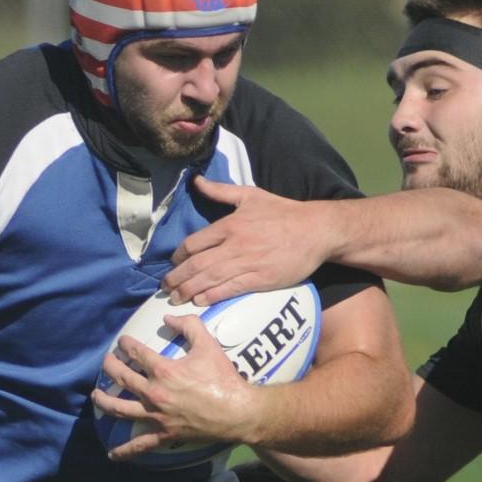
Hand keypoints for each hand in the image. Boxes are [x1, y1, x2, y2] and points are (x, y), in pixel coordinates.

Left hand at [92, 314, 259, 461]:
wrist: (237, 411)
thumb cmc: (223, 378)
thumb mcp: (208, 344)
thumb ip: (189, 325)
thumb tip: (168, 317)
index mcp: (163, 370)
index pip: (136, 353)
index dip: (126, 345)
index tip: (123, 342)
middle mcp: (154, 393)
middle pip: (121, 378)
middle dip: (110, 367)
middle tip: (106, 362)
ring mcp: (157, 416)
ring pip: (120, 409)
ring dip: (104, 402)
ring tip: (96, 396)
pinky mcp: (164, 434)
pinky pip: (141, 444)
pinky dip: (125, 451)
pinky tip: (113, 454)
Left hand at [163, 177, 331, 304]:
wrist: (316, 231)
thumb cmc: (284, 212)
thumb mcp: (251, 195)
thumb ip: (221, 191)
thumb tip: (197, 180)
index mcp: (230, 224)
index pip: (194, 243)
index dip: (178, 256)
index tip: (173, 264)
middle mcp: (235, 245)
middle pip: (196, 264)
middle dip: (177, 278)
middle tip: (165, 287)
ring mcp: (247, 263)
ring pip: (209, 279)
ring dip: (189, 290)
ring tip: (176, 298)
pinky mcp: (260, 280)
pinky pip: (230, 289)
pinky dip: (212, 296)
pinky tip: (200, 301)